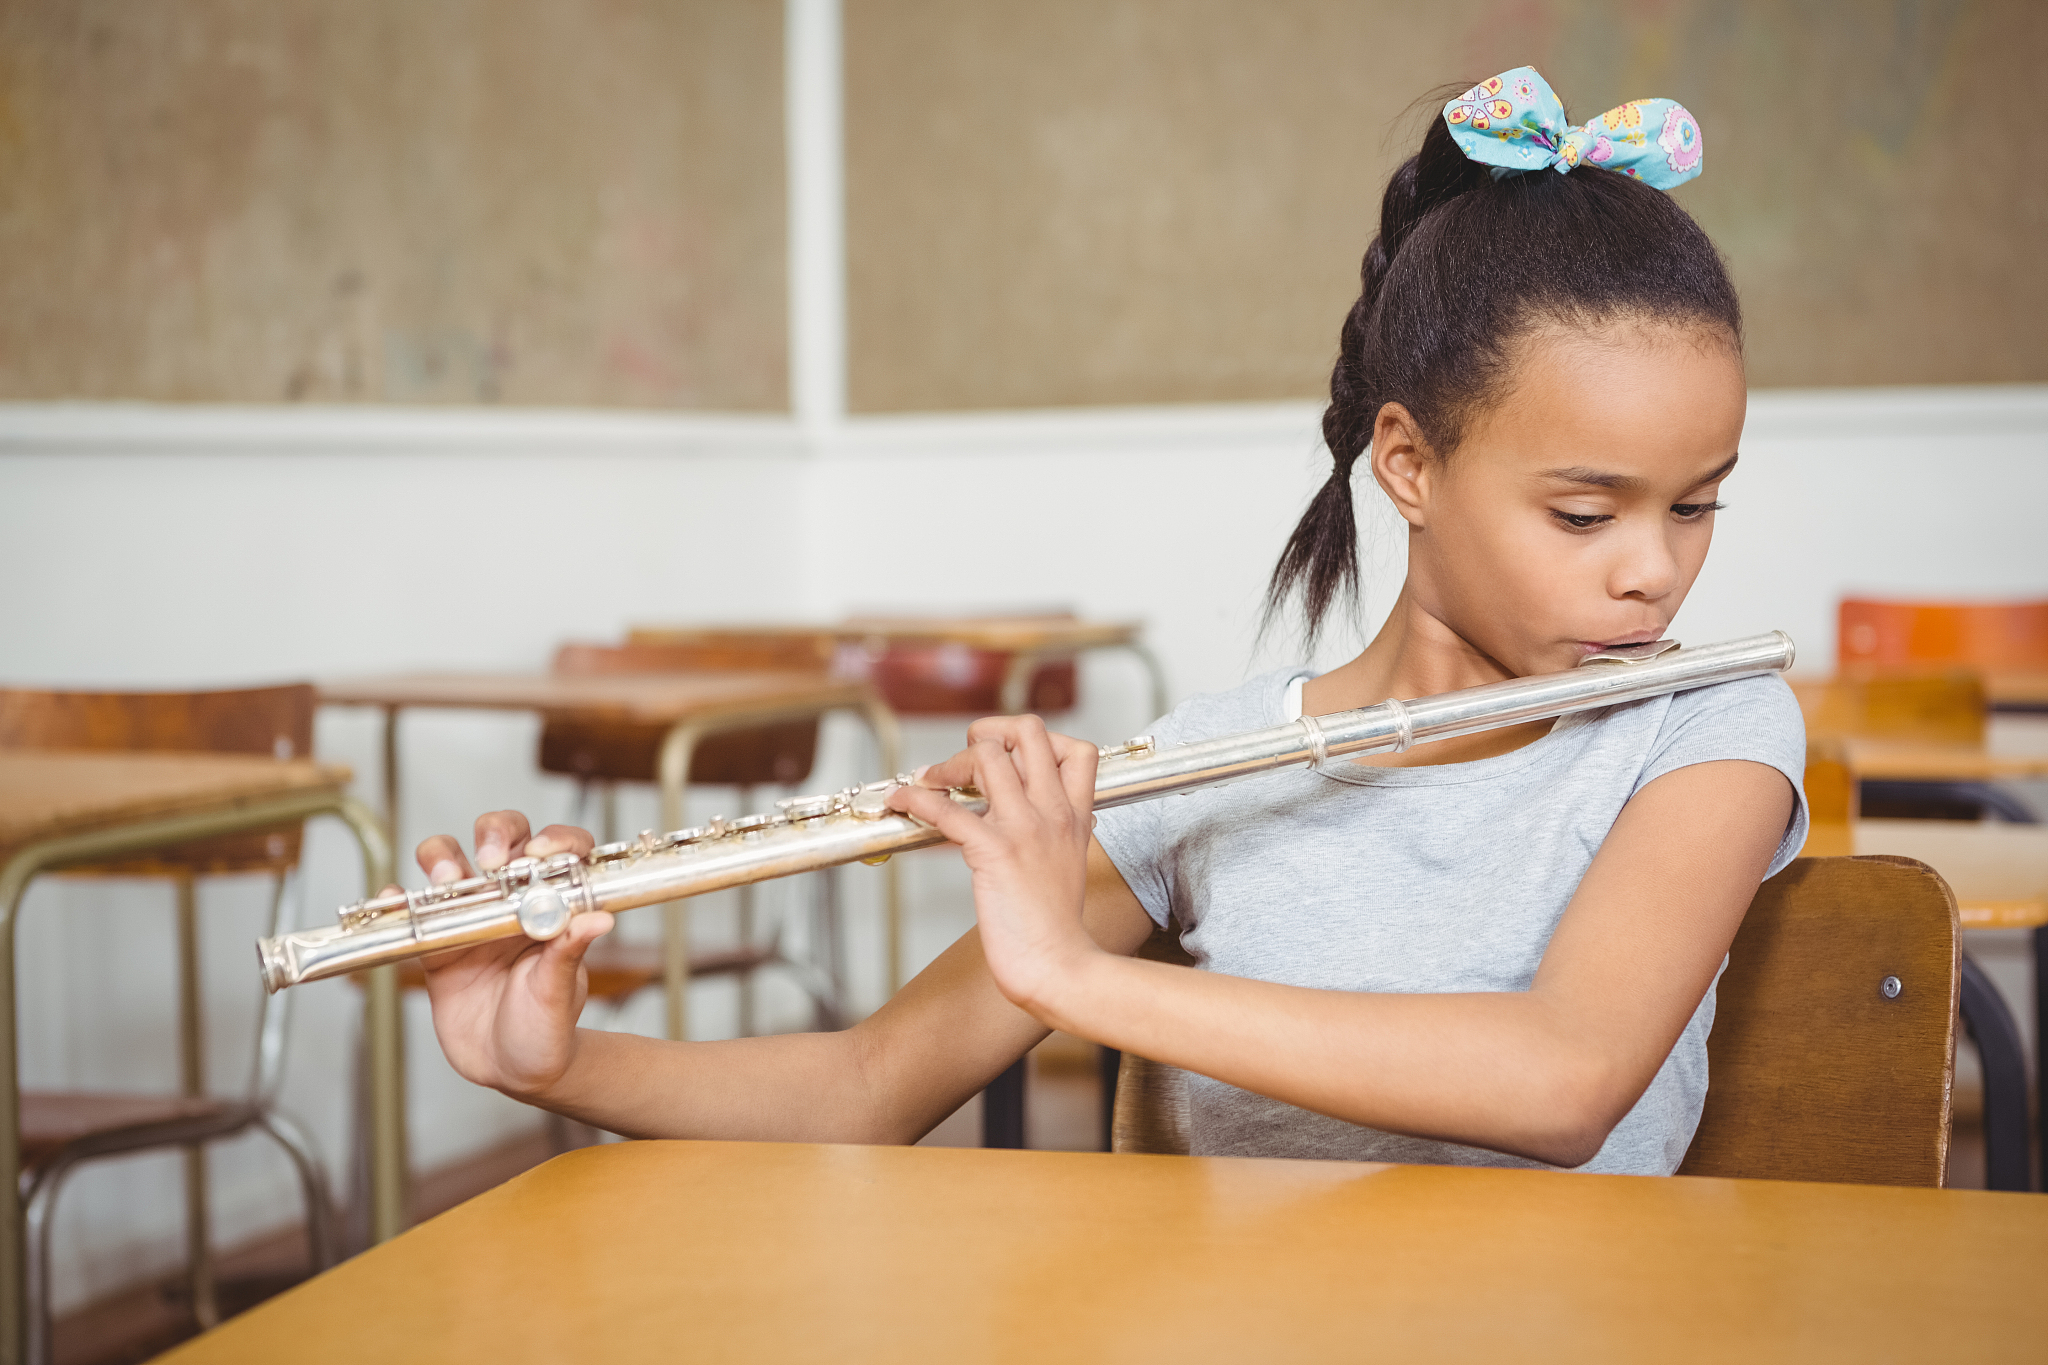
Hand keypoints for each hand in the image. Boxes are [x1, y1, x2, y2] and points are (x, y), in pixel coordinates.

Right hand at [403, 811, 610, 1100]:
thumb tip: (599, 920)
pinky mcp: (436, 942)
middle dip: (495, 833)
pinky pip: (412, 912)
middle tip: (490, 859)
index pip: (561, 852)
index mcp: (553, 905)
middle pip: (503, 838)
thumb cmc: (546, 1026)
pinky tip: (394, 903)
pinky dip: (397, 900)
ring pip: (452, 863)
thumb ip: (570, 955)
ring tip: (445, 878)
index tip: (542, 854)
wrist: (511, 1069)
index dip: (555, 840)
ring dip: (442, 857)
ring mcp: (471, 917)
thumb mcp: (560, 993)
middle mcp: (512, 900)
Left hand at [887, 717, 1099, 1017]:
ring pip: (987, 756)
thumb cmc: (1057, 929)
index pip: (1076, 749)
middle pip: (1029, 732)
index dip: (1039, 742)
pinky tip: (901, 801)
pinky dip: (915, 800)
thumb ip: (1057, 836)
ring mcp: (1025, 829)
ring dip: (950, 763)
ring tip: (931, 781)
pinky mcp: (994, 852)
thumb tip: (1038, 821)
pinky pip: (947, 810)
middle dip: (989, 732)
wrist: (1059, 966)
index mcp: (1075, 817)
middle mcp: (1052, 813)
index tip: (1010, 759)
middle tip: (967, 758)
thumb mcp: (1069, 867)